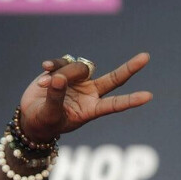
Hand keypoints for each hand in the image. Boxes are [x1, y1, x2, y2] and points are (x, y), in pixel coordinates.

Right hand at [19, 53, 151, 141]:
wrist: (32, 115)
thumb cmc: (45, 122)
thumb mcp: (50, 114)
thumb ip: (56, 97)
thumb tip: (59, 78)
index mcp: (92, 109)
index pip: (115, 104)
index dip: (131, 100)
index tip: (148, 96)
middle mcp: (91, 93)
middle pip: (114, 79)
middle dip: (130, 68)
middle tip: (146, 57)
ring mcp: (81, 81)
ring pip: (79, 68)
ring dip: (62, 73)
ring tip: (44, 84)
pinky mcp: (66, 70)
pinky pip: (64, 61)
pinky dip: (54, 64)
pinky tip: (45, 68)